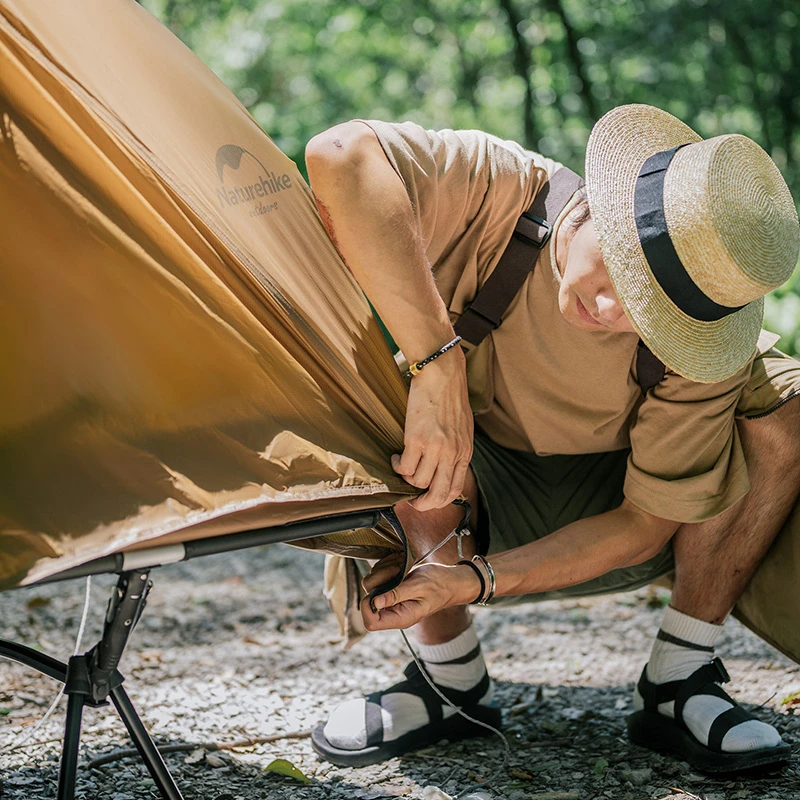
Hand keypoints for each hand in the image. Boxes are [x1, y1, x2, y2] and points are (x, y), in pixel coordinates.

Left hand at [361, 561, 479, 630]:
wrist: (449, 580)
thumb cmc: (438, 584)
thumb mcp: (418, 587)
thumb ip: (396, 595)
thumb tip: (375, 603)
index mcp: (400, 617)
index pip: (371, 622)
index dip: (367, 606)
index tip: (380, 589)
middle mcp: (393, 611)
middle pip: (367, 600)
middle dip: (379, 580)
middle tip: (396, 572)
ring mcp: (391, 600)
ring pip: (372, 584)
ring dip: (384, 571)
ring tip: (402, 569)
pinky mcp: (391, 588)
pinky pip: (379, 576)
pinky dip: (387, 567)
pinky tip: (401, 566)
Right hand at [393, 349, 472, 511]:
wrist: (442, 374)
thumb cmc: (451, 396)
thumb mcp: (463, 428)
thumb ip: (457, 448)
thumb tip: (446, 466)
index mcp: (465, 452)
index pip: (454, 490)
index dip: (438, 501)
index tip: (426, 500)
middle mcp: (452, 454)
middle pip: (437, 494)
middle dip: (422, 503)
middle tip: (411, 499)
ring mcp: (435, 448)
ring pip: (418, 482)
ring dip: (407, 479)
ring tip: (403, 464)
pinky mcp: (417, 440)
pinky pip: (404, 467)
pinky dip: (398, 466)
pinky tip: (397, 455)